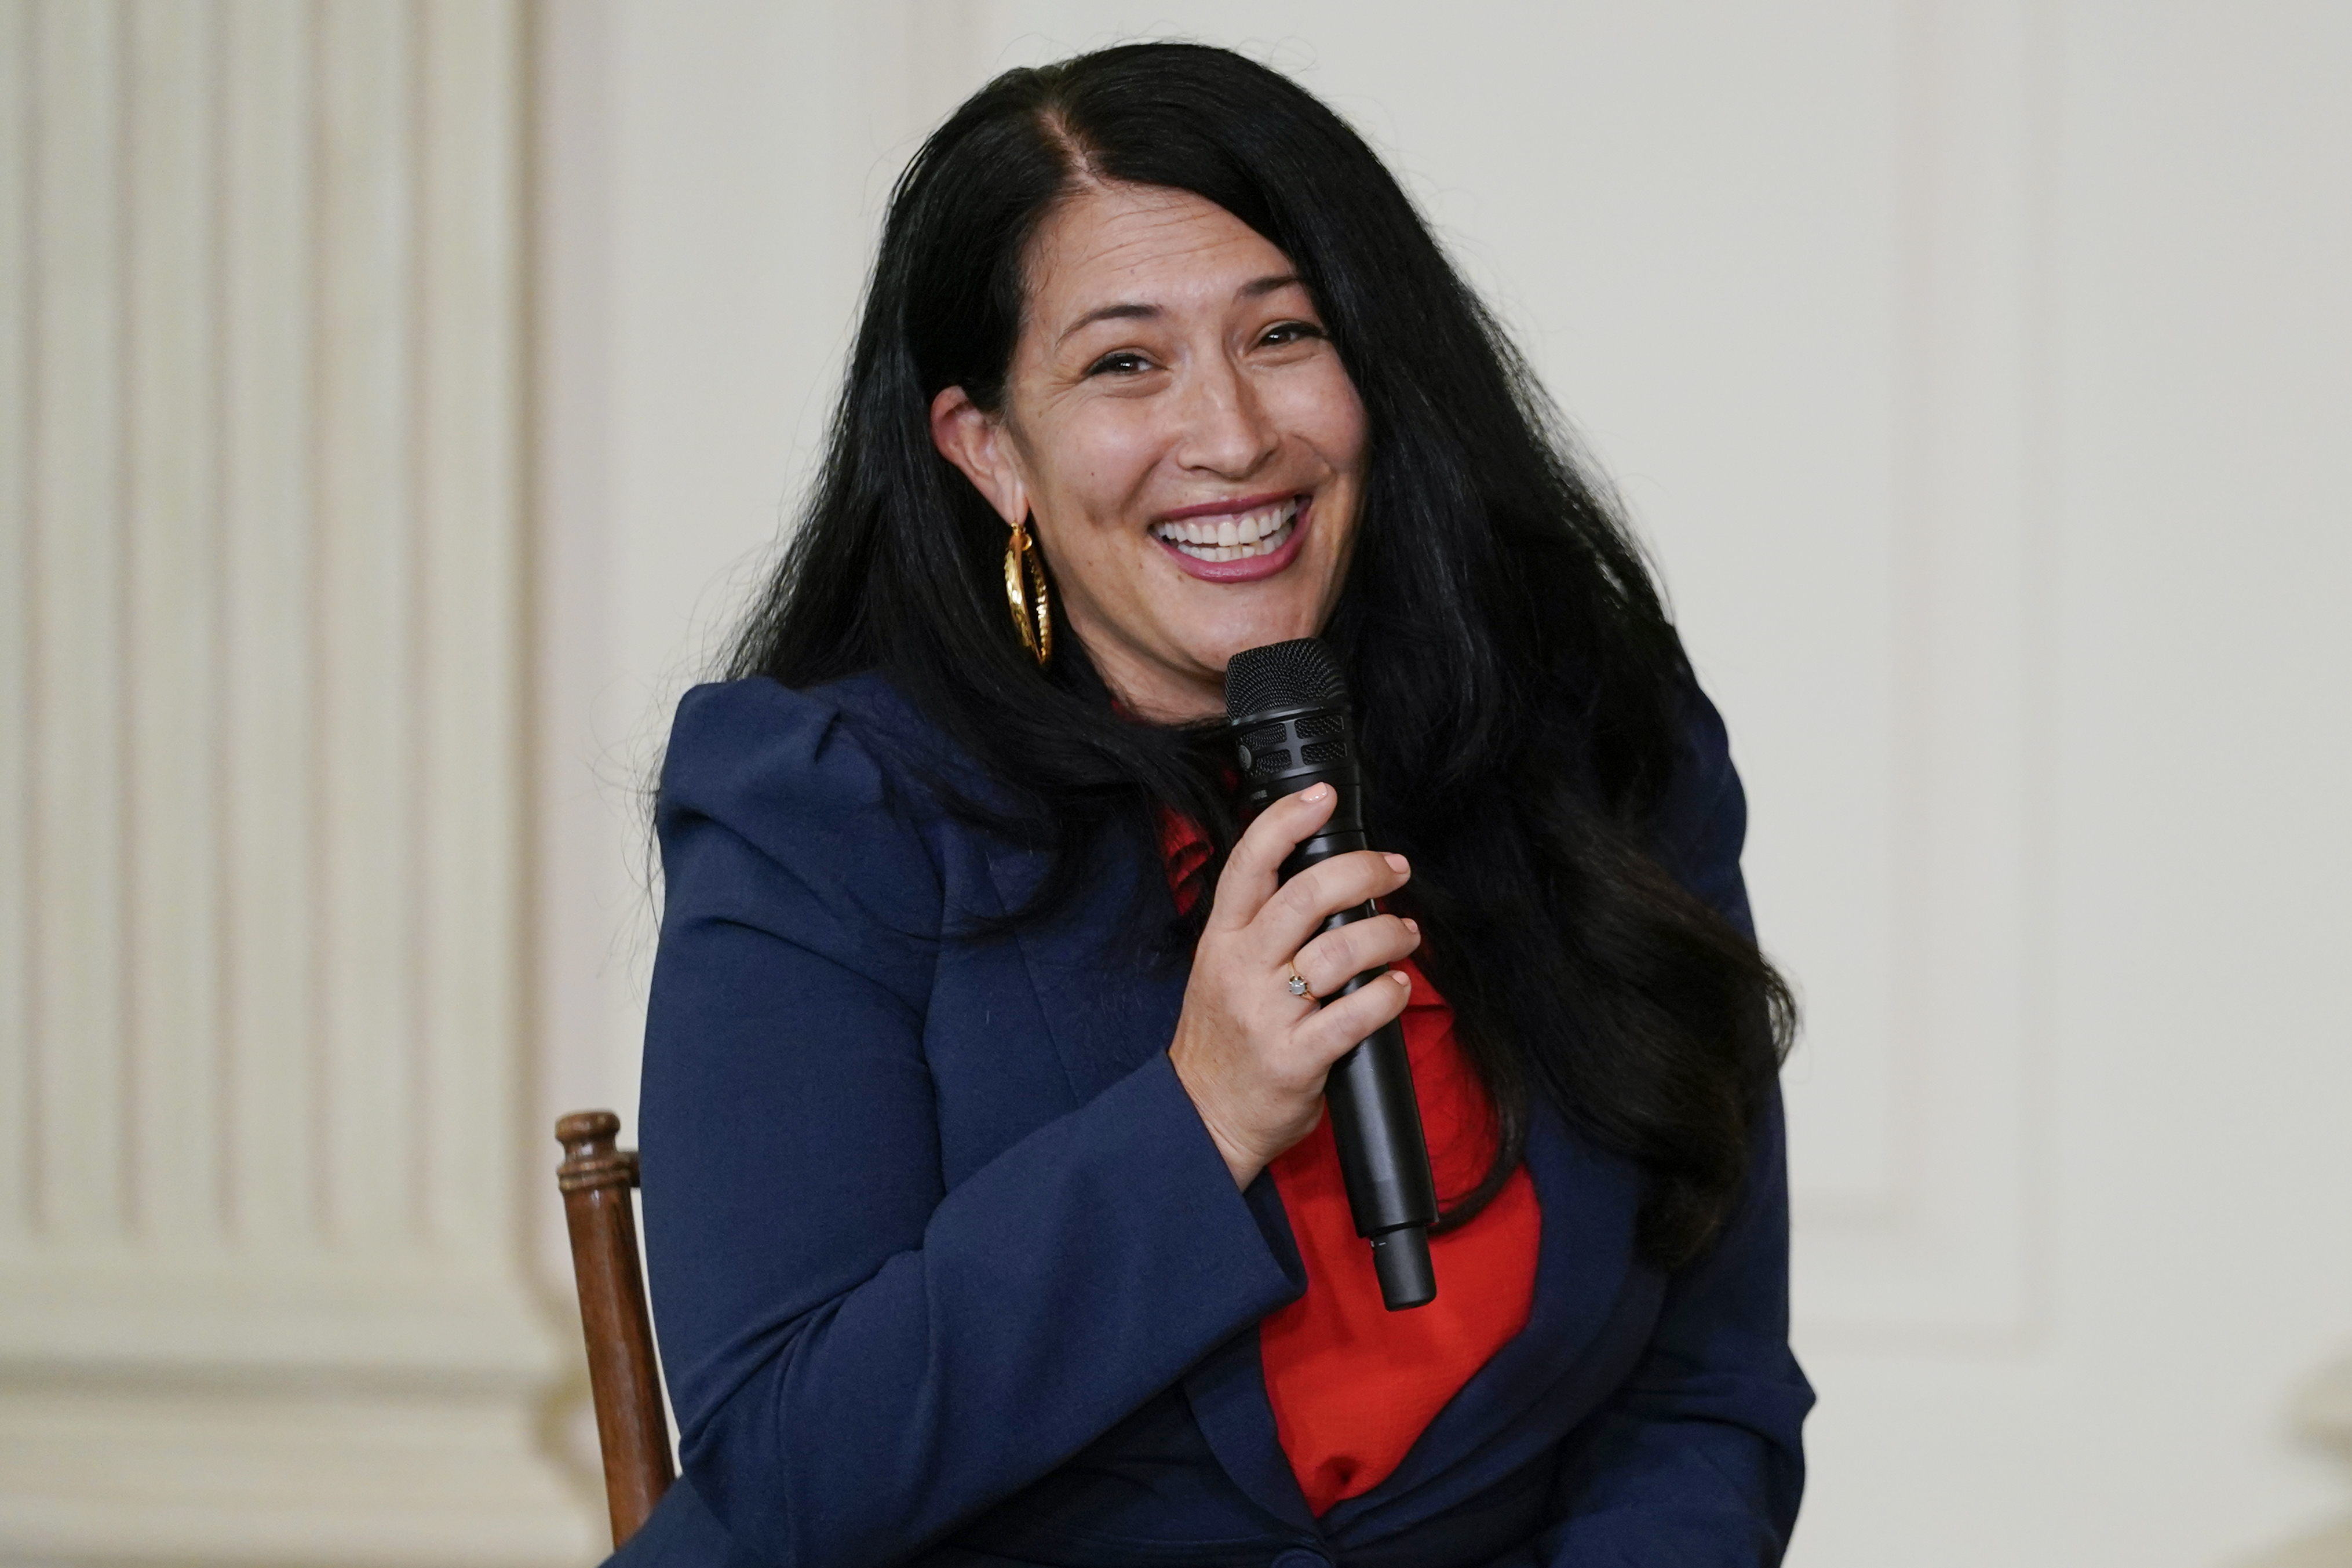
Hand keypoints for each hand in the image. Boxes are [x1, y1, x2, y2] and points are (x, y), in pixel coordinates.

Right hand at [1168, 783, 1420, 1188]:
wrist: (1203, 1117)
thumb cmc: (1224, 1040)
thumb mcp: (1221, 970)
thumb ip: (1260, 928)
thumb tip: (1326, 882)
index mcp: (1222, 939)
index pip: (1249, 863)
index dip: (1286, 821)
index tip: (1323, 796)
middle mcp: (1240, 969)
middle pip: (1306, 896)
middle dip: (1363, 873)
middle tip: (1394, 869)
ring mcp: (1266, 1014)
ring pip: (1339, 951)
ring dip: (1388, 935)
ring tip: (1407, 935)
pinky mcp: (1296, 1058)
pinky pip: (1354, 1015)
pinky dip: (1388, 995)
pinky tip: (1399, 988)